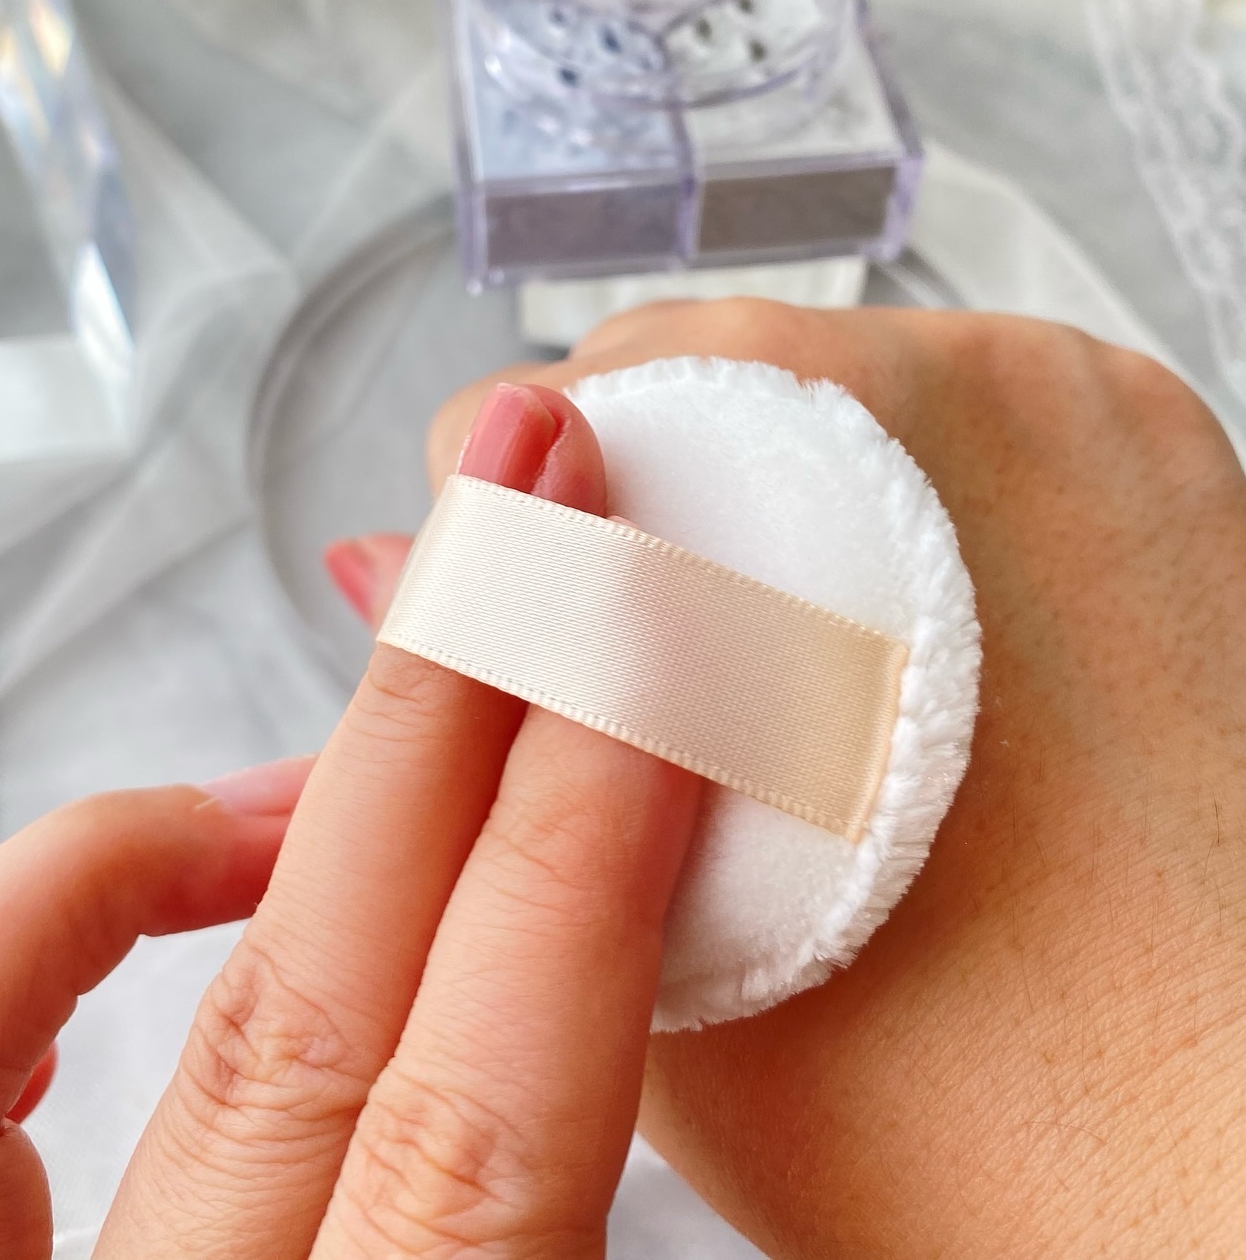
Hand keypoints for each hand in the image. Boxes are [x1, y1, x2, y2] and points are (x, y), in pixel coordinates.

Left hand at [0, 382, 700, 1257]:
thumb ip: (601, 1259)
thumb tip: (679, 998)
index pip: (490, 1125)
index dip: (585, 852)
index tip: (654, 642)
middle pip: (332, 1012)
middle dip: (469, 715)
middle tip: (547, 499)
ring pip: (192, 1029)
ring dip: (341, 797)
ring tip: (457, 654)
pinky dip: (54, 906)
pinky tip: (192, 836)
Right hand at [397, 300, 1245, 1259]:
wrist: (1233, 1173)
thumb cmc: (987, 1113)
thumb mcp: (643, 931)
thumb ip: (497, 713)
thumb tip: (388, 563)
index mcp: (823, 444)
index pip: (556, 407)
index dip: (521, 546)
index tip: (557, 649)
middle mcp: (981, 378)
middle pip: (699, 381)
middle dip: (654, 525)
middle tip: (681, 704)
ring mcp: (1095, 407)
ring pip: (833, 401)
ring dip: (782, 520)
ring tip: (805, 712)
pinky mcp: (1172, 451)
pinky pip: (966, 437)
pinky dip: (910, 530)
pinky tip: (914, 685)